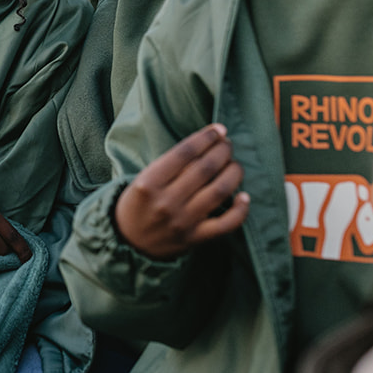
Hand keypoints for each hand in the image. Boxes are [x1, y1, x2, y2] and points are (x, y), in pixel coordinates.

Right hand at [114, 124, 248, 259]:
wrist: (127, 242)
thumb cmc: (138, 204)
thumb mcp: (143, 179)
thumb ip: (170, 165)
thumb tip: (207, 143)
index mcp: (149, 183)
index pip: (185, 152)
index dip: (206, 137)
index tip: (219, 129)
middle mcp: (167, 202)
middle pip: (205, 168)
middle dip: (223, 150)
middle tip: (228, 144)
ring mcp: (183, 221)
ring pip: (219, 191)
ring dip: (234, 172)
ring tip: (235, 164)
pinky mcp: (195, 238)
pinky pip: (226, 224)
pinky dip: (240, 209)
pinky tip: (244, 196)